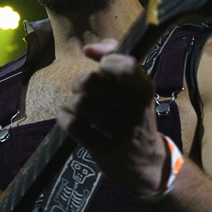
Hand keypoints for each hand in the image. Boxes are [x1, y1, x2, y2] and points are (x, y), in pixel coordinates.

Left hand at [57, 39, 168, 197]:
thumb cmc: (133, 114)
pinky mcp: (105, 150)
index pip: (126, 67)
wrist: (146, 162)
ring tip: (78, 106)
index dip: (106, 61)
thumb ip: (115, 57)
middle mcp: (136, 110)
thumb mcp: (134, 87)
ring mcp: (121, 132)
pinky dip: (65, 117)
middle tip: (82, 89)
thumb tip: (89, 49)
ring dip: (72, 102)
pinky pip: (73, 125)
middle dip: (80, 82)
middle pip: (92, 83)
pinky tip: (70, 118)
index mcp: (145, 89)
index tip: (102, 66)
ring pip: (80, 104)